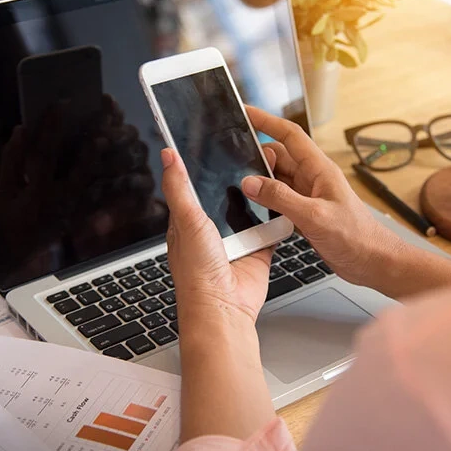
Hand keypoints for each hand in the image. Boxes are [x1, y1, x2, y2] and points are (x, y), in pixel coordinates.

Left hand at [161, 147, 278, 441]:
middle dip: (237, 178)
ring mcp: (236, 239)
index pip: (194, 185)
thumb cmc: (197, 272)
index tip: (215, 141)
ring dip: (259, 195)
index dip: (203, 166)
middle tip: (251, 151)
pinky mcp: (258, 248)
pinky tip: (283, 199)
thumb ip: (179, 188)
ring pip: (250, 207)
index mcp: (188, 222)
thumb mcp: (186, 220)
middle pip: (226, 194)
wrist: (224, 309)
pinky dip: (277, 216)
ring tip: (270, 169)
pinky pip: (270, 226)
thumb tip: (167, 155)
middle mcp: (212, 230)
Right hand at [241, 107, 394, 285]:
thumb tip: (250, 183)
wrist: (373, 263)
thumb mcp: (315, 216)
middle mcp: (313, 179)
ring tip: (238, 185)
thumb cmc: (357, 237)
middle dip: (256, 155)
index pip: (289, 135)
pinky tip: (254, 209)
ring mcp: (309, 196)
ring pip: (277, 179)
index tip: (245, 112)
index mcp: (320, 170)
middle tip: (232, 162)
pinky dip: (266, 201)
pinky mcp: (306, 214)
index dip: (266, 121)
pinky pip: (280, 200)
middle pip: (279, 157)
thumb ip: (281, 198)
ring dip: (260, 181)